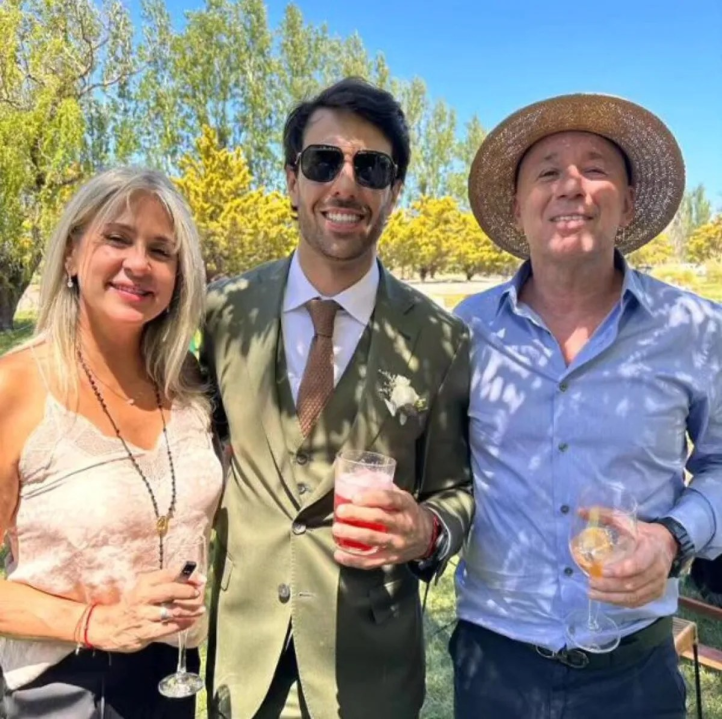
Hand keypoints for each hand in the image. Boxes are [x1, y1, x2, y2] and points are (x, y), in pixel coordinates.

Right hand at [88, 568, 206, 652]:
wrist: (109, 627)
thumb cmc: (132, 604)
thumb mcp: (144, 588)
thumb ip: (163, 583)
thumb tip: (190, 577)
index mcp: (145, 583)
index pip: (169, 574)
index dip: (188, 576)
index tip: (201, 579)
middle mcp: (144, 597)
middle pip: (171, 591)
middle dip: (188, 591)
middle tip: (198, 593)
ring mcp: (145, 615)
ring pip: (172, 611)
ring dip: (190, 610)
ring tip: (201, 609)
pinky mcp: (146, 632)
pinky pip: (169, 628)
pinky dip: (183, 624)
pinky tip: (191, 622)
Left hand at [332, 485, 434, 569]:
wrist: (427, 537)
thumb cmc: (408, 512)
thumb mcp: (402, 497)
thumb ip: (384, 488)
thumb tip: (359, 476)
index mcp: (406, 505)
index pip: (390, 499)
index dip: (371, 497)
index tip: (354, 497)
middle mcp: (403, 524)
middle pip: (379, 518)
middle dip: (357, 514)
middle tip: (340, 511)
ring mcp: (398, 543)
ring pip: (373, 539)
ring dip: (353, 534)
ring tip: (336, 529)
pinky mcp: (391, 558)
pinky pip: (371, 561)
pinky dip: (354, 560)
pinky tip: (339, 554)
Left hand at [588, 520, 676, 607]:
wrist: (667, 544)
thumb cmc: (642, 532)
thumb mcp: (627, 521)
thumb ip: (605, 515)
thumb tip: (580, 511)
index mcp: (652, 549)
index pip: (638, 564)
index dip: (620, 570)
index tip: (601, 570)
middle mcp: (658, 569)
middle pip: (632, 583)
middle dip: (609, 585)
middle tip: (590, 582)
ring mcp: (658, 583)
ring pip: (634, 596)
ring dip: (611, 597)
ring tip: (592, 592)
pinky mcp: (656, 593)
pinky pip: (638, 602)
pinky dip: (620, 602)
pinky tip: (605, 598)